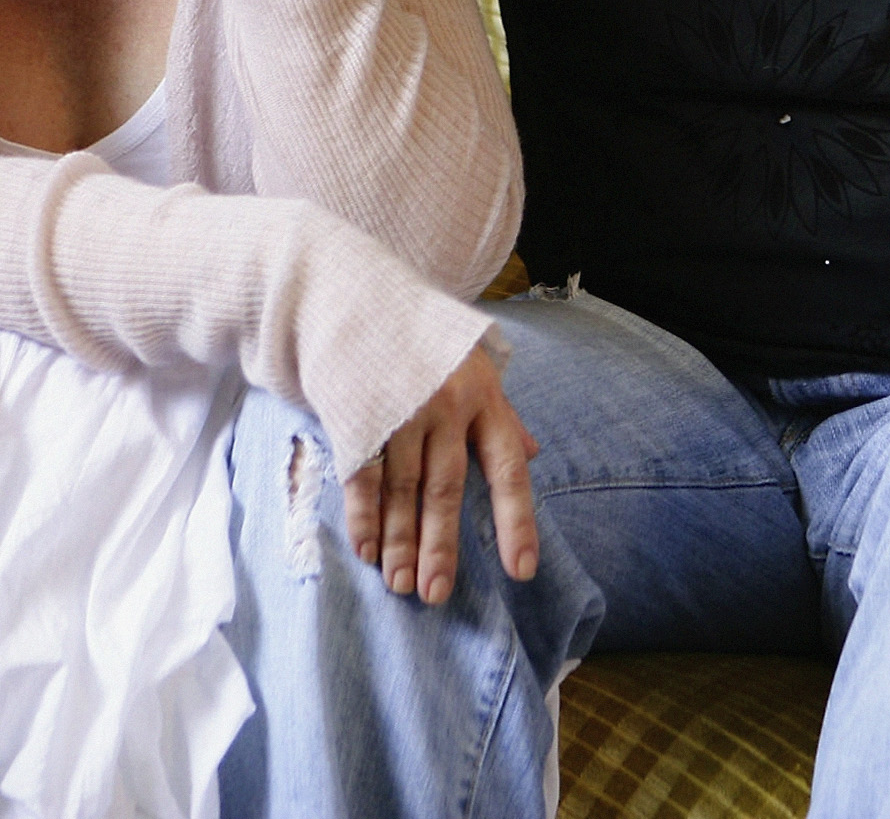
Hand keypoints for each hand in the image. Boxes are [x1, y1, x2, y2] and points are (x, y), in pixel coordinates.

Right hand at [339, 342, 538, 604]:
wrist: (355, 293)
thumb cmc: (424, 338)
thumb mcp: (475, 366)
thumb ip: (502, 415)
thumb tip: (534, 453)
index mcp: (484, 397)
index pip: (508, 469)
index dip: (516, 522)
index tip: (521, 572)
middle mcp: (446, 405)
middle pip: (446, 489)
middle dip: (441, 547)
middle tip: (435, 595)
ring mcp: (399, 409)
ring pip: (402, 489)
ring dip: (399, 541)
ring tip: (399, 584)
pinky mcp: (356, 414)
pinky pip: (362, 475)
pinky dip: (363, 516)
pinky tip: (367, 550)